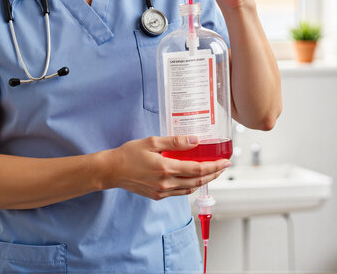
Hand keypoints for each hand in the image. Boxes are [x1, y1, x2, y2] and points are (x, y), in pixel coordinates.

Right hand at [103, 136, 230, 200]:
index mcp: (166, 168)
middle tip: (222, 167)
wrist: (111, 170)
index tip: (225, 162)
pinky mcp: (157, 196)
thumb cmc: (129, 154)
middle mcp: (166, 183)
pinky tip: (192, 179)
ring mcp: (162, 192)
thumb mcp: (152, 141)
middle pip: (197, 181)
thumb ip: (175, 142)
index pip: (198, 169)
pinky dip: (190, 186)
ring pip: (190, 189)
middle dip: (213, 174)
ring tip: (211, 172)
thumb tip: (195, 140)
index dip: (214, 166)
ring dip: (203, 181)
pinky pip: (179, 193)